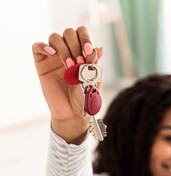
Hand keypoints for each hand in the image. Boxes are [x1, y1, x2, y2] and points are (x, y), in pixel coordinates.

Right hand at [32, 27, 102, 143]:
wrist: (73, 112)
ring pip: (55, 37)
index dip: (85, 37)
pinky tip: (53, 54)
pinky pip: (37, 46)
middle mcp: (68, 50)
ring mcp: (54, 56)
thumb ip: (94, 63)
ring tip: (69, 66)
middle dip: (76, 46)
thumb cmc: (85, 96)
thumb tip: (99, 48)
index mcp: (82, 51)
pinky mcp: (41, 63)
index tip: (88, 51)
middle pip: (69, 32)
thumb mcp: (93, 79)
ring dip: (64, 49)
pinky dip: (43, 46)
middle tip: (80, 63)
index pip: (82, 32)